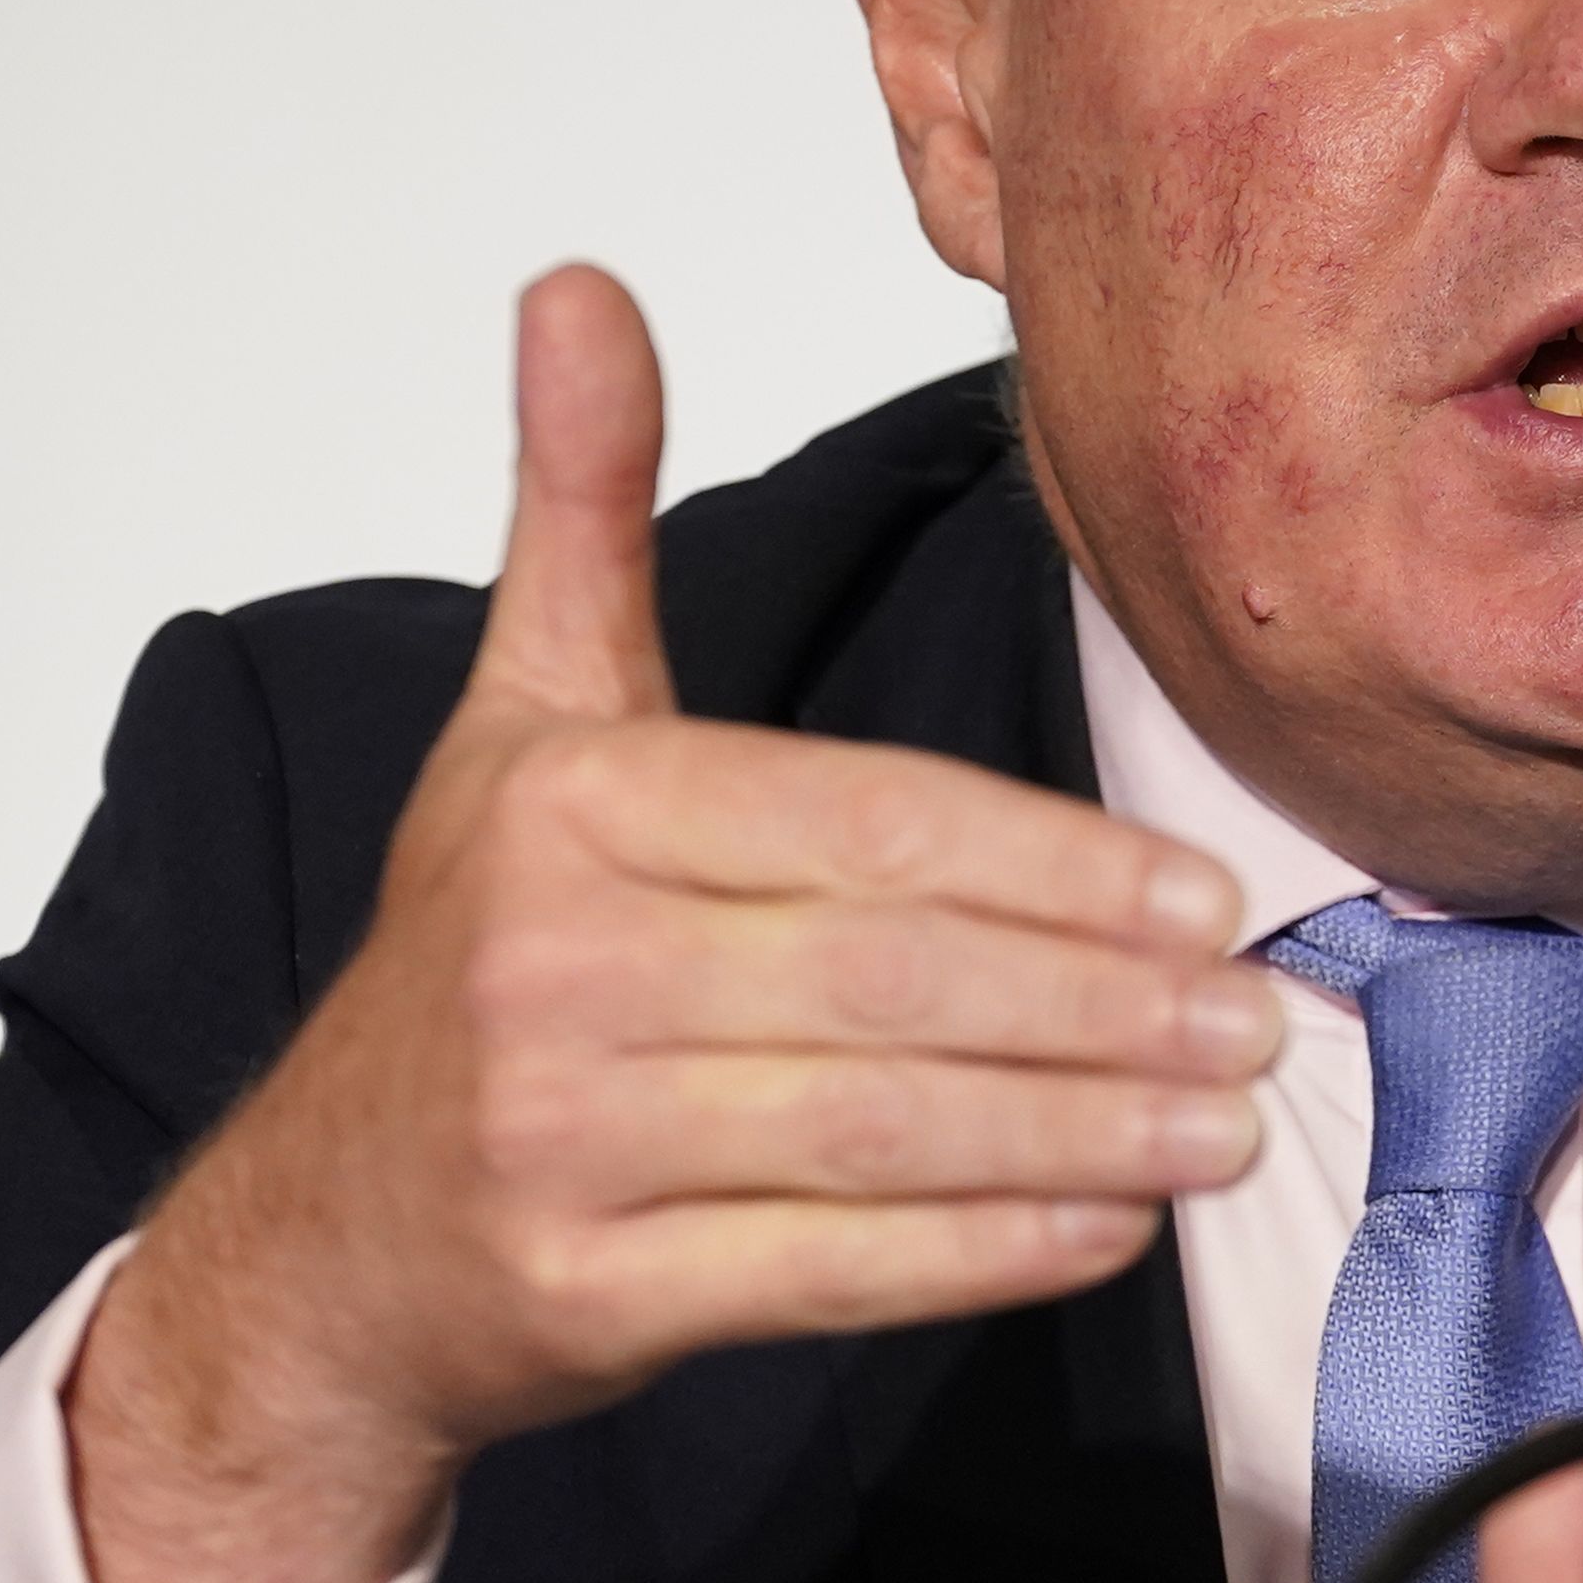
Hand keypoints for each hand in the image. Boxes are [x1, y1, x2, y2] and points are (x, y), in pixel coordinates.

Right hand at [67, 264, 1274, 1582]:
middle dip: (1110, 1007)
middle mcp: (553, 965)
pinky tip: (1108, 1227)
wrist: (317, 1245)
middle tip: (1265, 1023)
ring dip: (1084, 1132)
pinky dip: (983, 1252)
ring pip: (885, 1130)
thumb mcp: (518, 718)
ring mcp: (561, 1140)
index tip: (1210, 897)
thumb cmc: (472, 965)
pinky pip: (827, 1268)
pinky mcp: (581, 1296)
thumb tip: (578, 286)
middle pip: (899, 980)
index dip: (1058, 867)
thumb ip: (582, 510)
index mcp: (570, 802)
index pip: (872, 822)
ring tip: (1229, 1126)